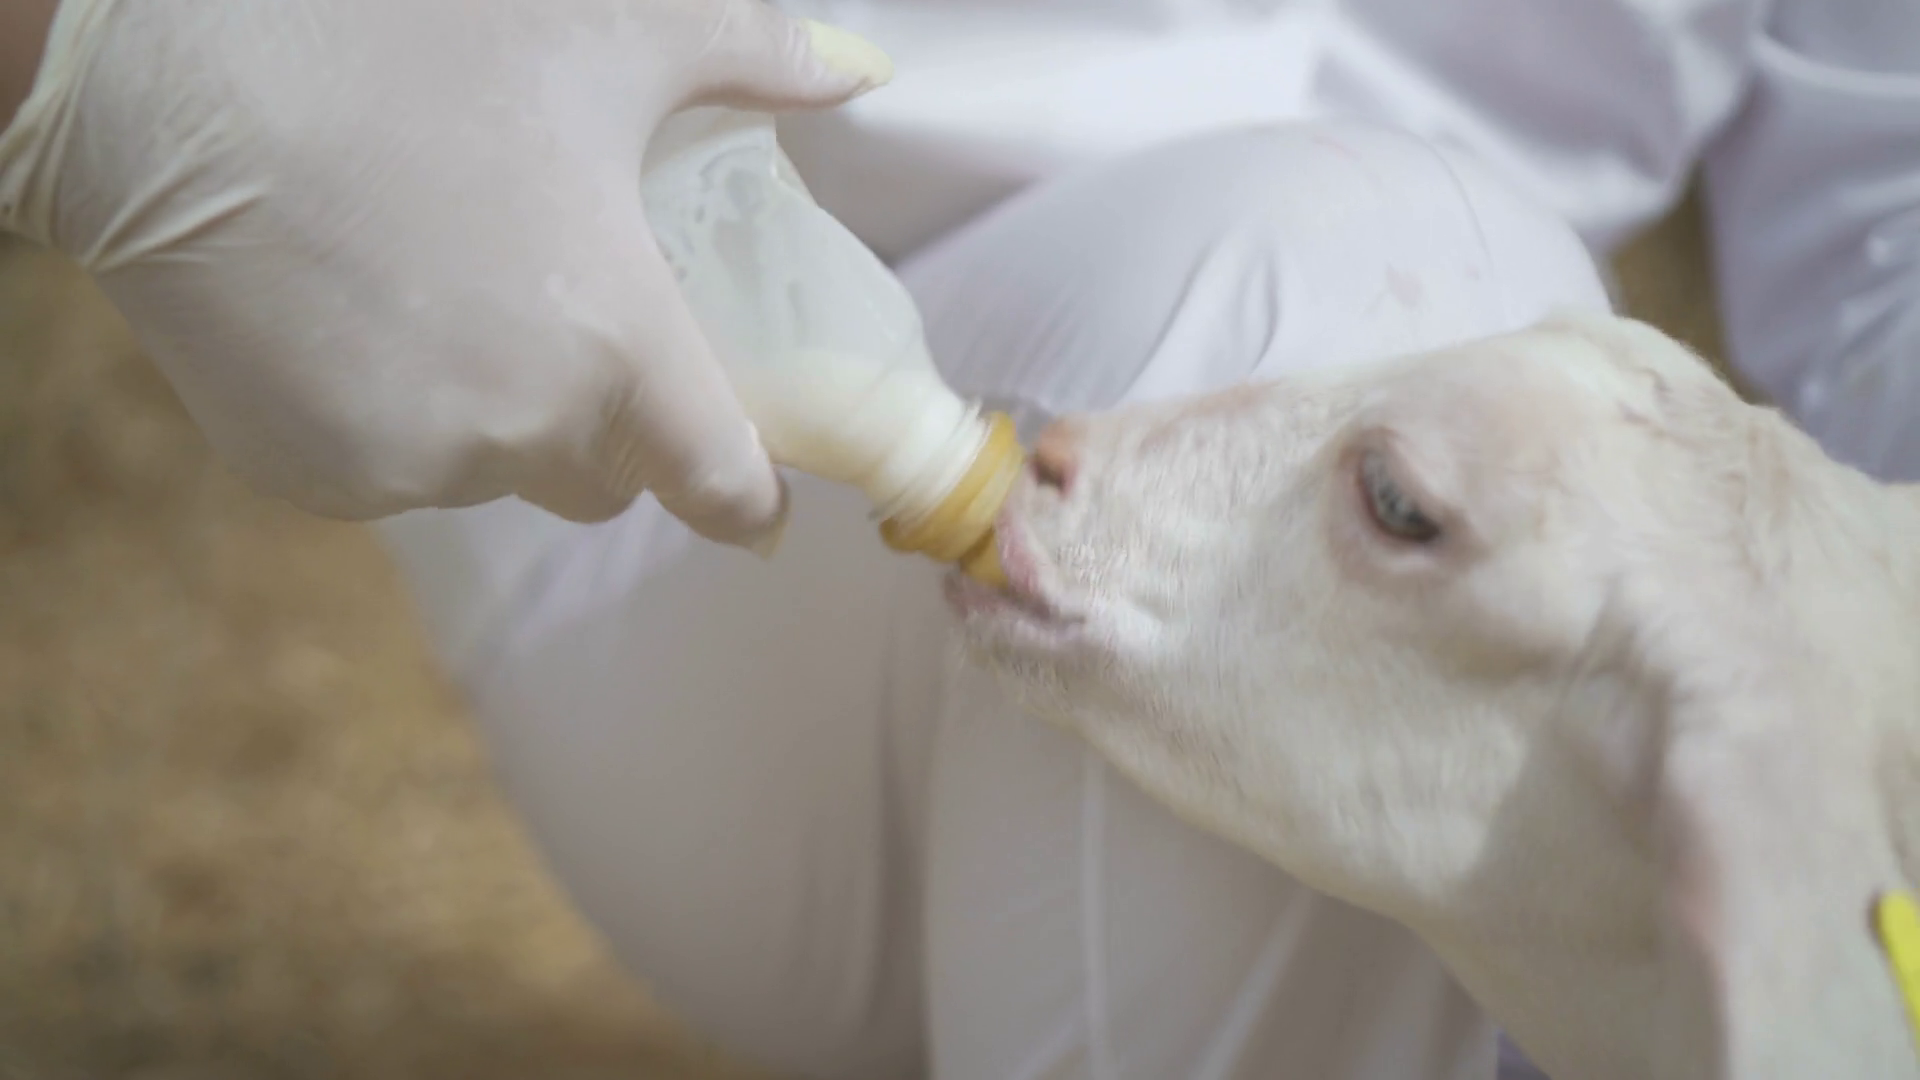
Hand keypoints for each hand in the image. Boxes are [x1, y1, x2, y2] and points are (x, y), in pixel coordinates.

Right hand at [0, 0, 891, 542]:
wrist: (168, 83)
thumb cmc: (403, 46)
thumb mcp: (604, 36)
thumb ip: (749, 59)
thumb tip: (859, 74)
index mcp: (615, 346)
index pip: (721, 487)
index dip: (750, 497)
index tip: (756, 499)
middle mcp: (519, 431)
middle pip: (603, 481)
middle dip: (606, 427)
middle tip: (563, 323)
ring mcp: (407, 465)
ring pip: (491, 472)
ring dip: (493, 417)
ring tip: (437, 293)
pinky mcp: (310, 479)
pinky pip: (390, 473)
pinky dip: (392, 422)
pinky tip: (351, 320)